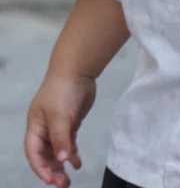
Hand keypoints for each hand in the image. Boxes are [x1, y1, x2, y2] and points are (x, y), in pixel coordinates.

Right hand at [25, 72, 95, 187]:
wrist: (78, 70)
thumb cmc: (63, 90)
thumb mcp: (60, 114)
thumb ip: (61, 137)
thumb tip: (62, 159)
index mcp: (35, 126)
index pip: (34, 153)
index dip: (40, 168)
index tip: (50, 180)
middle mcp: (44, 128)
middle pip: (45, 155)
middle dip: (52, 170)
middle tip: (63, 184)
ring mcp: (57, 126)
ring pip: (57, 151)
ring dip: (61, 165)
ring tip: (68, 180)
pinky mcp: (70, 123)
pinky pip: (69, 143)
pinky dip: (72, 154)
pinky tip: (77, 164)